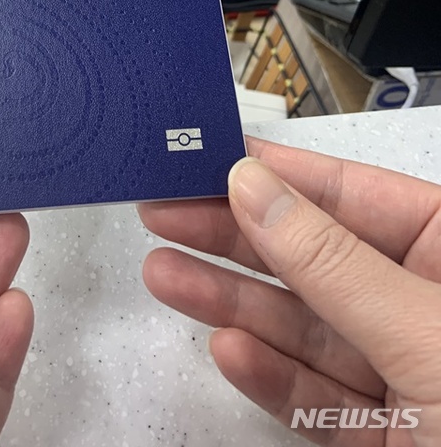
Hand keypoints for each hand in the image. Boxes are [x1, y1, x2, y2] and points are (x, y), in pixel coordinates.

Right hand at [139, 138, 440, 443]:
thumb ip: (334, 263)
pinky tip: (227, 350)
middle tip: (165, 212)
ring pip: (304, 326)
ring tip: (166, 273)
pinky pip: (316, 398)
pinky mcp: (386, 437)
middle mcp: (427, 306)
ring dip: (233, 303)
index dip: (277, 172)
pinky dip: (269, 378)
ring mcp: (407, 374)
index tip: (207, 159)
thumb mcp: (428, 334)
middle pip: (315, 255)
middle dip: (236, 236)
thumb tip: (257, 188)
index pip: (355, 193)